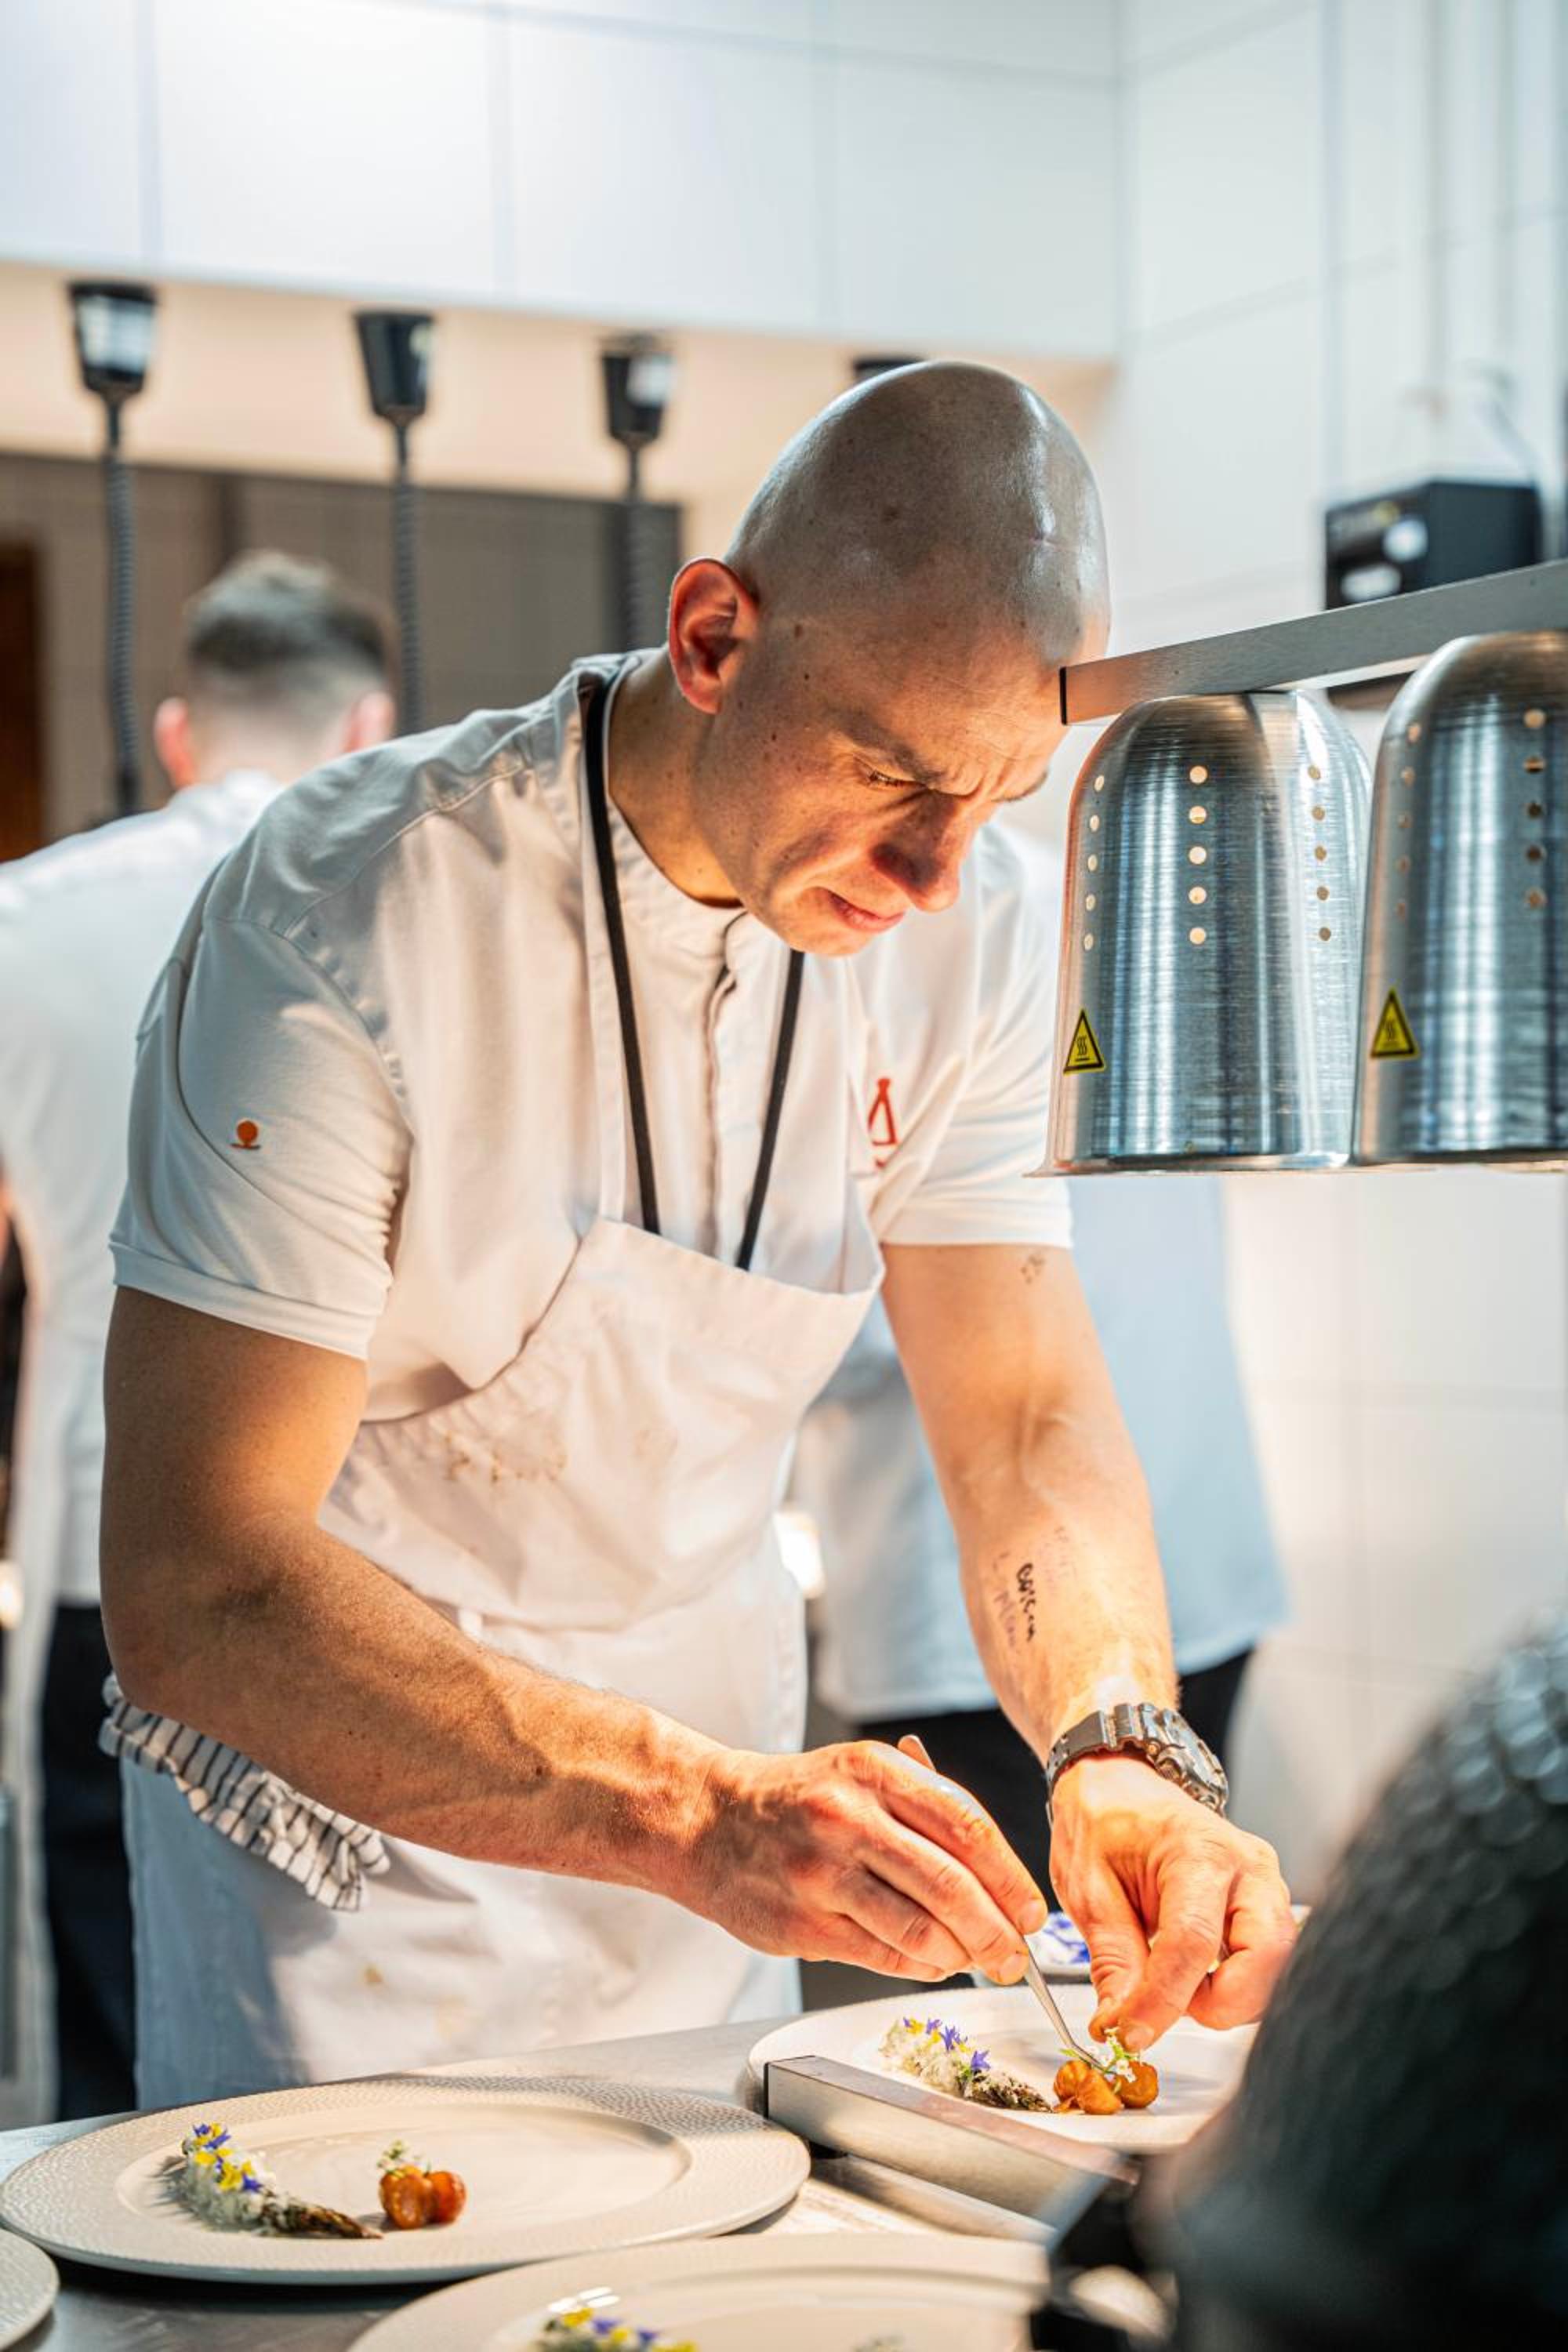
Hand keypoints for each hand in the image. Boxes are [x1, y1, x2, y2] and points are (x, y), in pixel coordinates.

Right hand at [678, 1739, 1048, 1982]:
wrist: (707, 1819)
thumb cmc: (797, 1800)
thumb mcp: (861, 1774)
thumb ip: (926, 1812)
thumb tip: (997, 1880)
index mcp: (872, 1771)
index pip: (967, 1825)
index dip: (1011, 1877)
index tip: (1032, 1910)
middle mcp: (847, 1817)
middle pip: (950, 1884)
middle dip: (997, 1929)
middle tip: (1016, 1954)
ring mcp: (820, 1872)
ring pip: (918, 1928)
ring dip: (962, 1955)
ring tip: (978, 1961)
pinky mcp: (800, 1923)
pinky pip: (880, 1954)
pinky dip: (919, 1966)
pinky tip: (932, 1962)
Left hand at [1047, 1756, 1295, 2050]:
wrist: (1120, 1787)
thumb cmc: (1104, 1823)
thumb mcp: (1088, 1888)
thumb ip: (1112, 1959)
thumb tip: (1121, 2027)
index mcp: (1197, 1849)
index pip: (1192, 1942)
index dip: (1162, 2001)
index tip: (1127, 2036)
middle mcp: (1247, 1865)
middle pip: (1266, 1957)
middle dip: (1220, 2003)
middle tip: (1166, 2007)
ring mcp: (1265, 1885)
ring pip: (1277, 1967)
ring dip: (1228, 1996)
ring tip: (1172, 1983)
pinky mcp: (1266, 1905)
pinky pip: (1268, 1962)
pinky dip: (1235, 1985)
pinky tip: (1193, 1975)